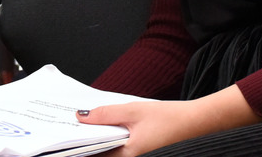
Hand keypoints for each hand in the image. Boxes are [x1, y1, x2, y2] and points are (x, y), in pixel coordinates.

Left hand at [78, 85, 261, 156]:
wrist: (199, 124)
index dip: (77, 148)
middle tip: (71, 129)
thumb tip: (82, 117)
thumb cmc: (171, 118)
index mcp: (128, 156)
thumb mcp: (135, 110)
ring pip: (110, 154)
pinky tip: (106, 129)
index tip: (62, 139)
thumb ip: (107, 114)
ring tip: (85, 126)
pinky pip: (120, 151)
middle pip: (101, 156)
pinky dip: (111, 142)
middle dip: (86, 144)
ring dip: (99, 143)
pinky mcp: (143, 155)